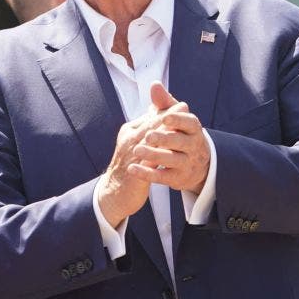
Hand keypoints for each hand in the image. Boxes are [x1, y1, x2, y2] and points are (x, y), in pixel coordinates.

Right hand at [98, 82, 179, 226]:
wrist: (114, 192)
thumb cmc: (128, 165)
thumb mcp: (136, 143)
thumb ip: (147, 128)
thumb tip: (159, 112)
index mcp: (130, 131)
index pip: (150, 117)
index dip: (167, 111)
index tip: (183, 106)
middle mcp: (129, 141)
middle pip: (150, 126)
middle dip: (168, 117)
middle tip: (184, 109)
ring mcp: (130, 156)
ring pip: (149, 141)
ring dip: (166, 132)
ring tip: (181, 126)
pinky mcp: (134, 173)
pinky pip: (148, 162)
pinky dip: (161, 154)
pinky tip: (173, 152)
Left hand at [128, 82, 209, 195]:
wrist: (195, 165)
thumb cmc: (181, 134)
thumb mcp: (176, 118)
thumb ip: (165, 102)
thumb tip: (154, 85)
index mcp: (193, 128)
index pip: (189, 122)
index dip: (178, 120)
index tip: (165, 117)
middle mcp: (194, 146)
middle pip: (180, 142)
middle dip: (164, 138)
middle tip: (148, 136)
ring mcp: (187, 163)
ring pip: (172, 160)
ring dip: (154, 155)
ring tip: (137, 150)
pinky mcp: (179, 178)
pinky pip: (163, 177)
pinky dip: (148, 174)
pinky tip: (133, 169)